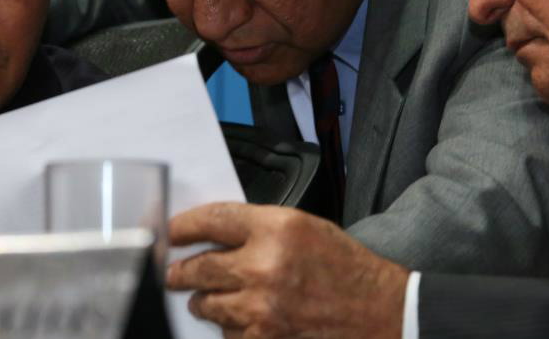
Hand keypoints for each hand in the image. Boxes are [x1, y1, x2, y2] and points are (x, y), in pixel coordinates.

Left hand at [166, 202, 408, 338]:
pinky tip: (242, 318)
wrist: (378, 310)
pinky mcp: (264, 338)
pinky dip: (229, 326)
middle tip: (174, 272)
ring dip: (203, 300)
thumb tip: (215, 234)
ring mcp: (262, 308)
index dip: (183, 226)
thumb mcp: (305, 227)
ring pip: (207, 304)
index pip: (212, 220)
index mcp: (277, 228)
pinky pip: (227, 333)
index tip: (170, 232)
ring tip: (206, 296)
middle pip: (199, 267)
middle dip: (180, 271)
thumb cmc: (345, 268)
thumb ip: (260, 227)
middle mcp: (265, 266)